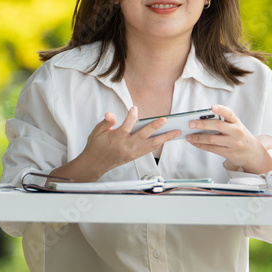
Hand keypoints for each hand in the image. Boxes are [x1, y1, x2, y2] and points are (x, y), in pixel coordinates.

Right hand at [51, 107, 180, 181]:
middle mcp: (126, 146)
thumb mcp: (97, 132)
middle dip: (155, 127)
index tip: (135, 108)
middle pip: (144, 135)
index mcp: (116, 138)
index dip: (131, 116)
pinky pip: (150, 150)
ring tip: (176, 132)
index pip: (126, 125)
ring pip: (151, 144)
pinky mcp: (135, 156)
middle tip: (165, 120)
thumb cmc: (96, 146)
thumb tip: (111, 114)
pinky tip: (166, 139)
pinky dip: (159, 144)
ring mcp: (132, 152)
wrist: (95, 164)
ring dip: (165, 138)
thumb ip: (106, 122)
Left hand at [186, 104, 271, 174]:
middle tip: (190, 124)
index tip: (212, 107)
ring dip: (198, 138)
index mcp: (237, 122)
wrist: (253, 153)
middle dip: (202, 124)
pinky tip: (194, 143)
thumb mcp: (236, 127)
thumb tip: (200, 121)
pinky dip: (201, 145)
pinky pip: (212, 149)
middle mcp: (236, 132)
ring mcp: (233, 143)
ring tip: (189, 136)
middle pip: (218, 126)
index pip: (229, 113)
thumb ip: (223, 123)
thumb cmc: (240, 137)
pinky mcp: (230, 153)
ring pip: (212, 139)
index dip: (221, 110)